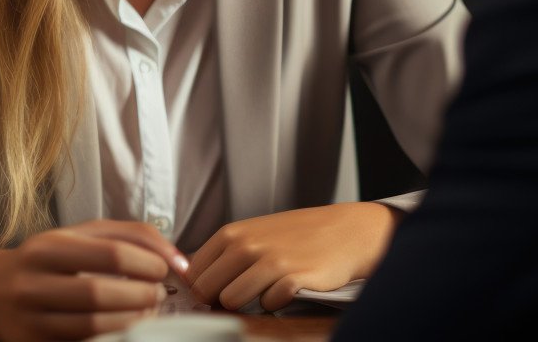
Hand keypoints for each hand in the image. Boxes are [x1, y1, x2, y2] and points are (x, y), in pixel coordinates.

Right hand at [0, 219, 190, 340]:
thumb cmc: (46, 258)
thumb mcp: (81, 234)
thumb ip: (131, 235)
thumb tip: (176, 258)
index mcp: (49, 246)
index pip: (111, 253)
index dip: (149, 263)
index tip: (165, 270)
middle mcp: (33, 282)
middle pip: (99, 293)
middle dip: (141, 297)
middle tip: (159, 295)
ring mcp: (27, 319)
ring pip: (90, 326)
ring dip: (131, 322)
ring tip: (146, 312)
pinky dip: (110, 337)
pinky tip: (123, 328)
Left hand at [186, 202, 400, 311]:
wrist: (346, 231)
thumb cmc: (299, 234)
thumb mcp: (257, 232)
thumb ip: (225, 254)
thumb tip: (190, 280)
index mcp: (233, 233)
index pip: (194, 273)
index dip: (203, 287)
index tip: (217, 290)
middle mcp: (248, 245)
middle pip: (208, 291)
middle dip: (221, 298)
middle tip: (246, 291)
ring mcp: (270, 261)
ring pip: (232, 301)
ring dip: (250, 301)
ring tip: (270, 286)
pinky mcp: (292, 279)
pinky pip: (268, 305)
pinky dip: (277, 302)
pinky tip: (290, 287)